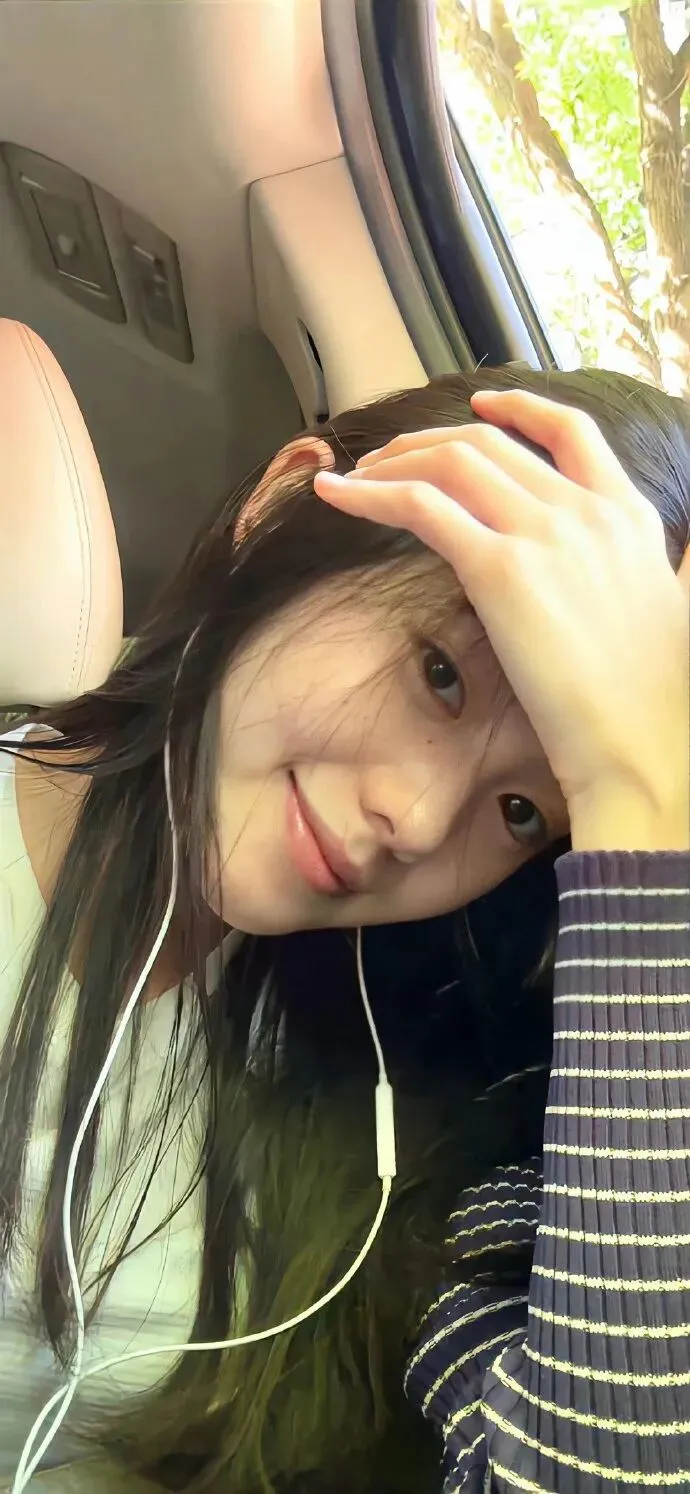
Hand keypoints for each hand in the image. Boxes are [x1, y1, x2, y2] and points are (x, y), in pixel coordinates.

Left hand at [314, 391, 689, 845]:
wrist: (644, 746)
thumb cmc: (645, 703)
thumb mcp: (660, 611)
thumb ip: (646, 571)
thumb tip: (636, 569)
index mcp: (630, 517)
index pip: (572, 431)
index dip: (520, 408)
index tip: (482, 403)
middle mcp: (586, 510)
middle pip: (491, 444)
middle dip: (427, 442)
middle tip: (386, 459)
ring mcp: (544, 532)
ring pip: (450, 462)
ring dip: (392, 461)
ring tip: (353, 478)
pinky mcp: (501, 568)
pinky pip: (420, 507)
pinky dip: (368, 494)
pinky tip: (335, 497)